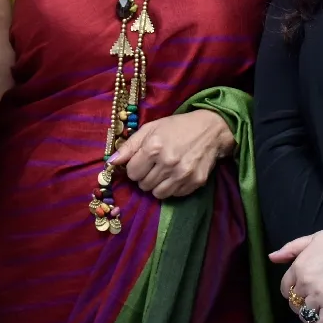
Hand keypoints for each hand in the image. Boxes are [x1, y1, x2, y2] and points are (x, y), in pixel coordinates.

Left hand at [108, 110, 234, 198]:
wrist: (211, 130)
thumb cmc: (177, 127)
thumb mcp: (151, 128)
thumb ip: (130, 146)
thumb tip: (111, 162)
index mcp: (154, 147)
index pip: (131, 172)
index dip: (135, 167)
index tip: (142, 161)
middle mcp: (168, 163)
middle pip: (143, 185)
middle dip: (145, 176)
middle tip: (154, 165)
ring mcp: (182, 175)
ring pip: (157, 194)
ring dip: (157, 185)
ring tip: (164, 171)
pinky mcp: (194, 183)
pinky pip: (173, 195)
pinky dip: (172, 188)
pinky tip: (176, 174)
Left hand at [271, 217, 322, 322]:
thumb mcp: (314, 238)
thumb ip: (291, 248)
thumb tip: (271, 257)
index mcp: (299, 266)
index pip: (284, 287)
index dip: (290, 291)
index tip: (297, 292)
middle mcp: (306, 283)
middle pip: (294, 302)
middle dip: (299, 303)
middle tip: (308, 303)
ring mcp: (320, 296)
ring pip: (305, 315)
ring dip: (308, 316)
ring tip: (315, 314)